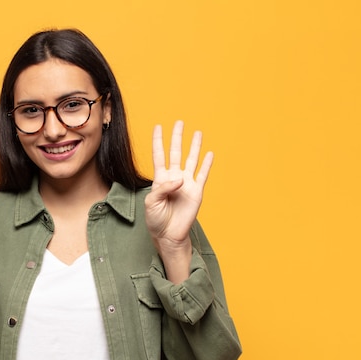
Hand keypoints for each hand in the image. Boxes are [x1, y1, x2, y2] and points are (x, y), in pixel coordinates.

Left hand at [145, 121, 212, 249]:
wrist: (168, 234)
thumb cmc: (156, 219)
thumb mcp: (151, 202)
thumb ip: (162, 189)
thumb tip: (180, 179)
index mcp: (160, 179)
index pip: (159, 155)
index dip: (158, 141)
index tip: (158, 127)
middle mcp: (174, 178)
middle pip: (176, 152)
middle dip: (177, 137)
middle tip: (179, 122)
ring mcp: (186, 183)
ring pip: (191, 159)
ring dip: (194, 146)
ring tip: (197, 133)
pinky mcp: (197, 191)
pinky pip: (203, 174)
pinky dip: (207, 164)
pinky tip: (210, 153)